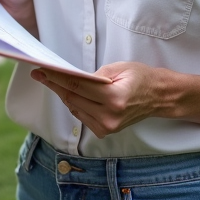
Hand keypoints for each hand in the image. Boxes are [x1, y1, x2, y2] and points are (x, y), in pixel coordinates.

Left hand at [31, 62, 165, 138]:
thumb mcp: (119, 67)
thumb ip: (94, 75)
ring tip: (53, 80)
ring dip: (64, 94)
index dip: (57, 78)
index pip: (77, 86)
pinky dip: (75, 104)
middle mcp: (109, 116)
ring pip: (74, 108)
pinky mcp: (105, 131)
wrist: (158, 97)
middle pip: (72, 98)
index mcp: (114, 98)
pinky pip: (81, 116)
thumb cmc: (140, 78)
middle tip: (41, 73)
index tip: (42, 70)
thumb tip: (70, 77)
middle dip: (55, 84)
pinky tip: (73, 94)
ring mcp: (107, 127)